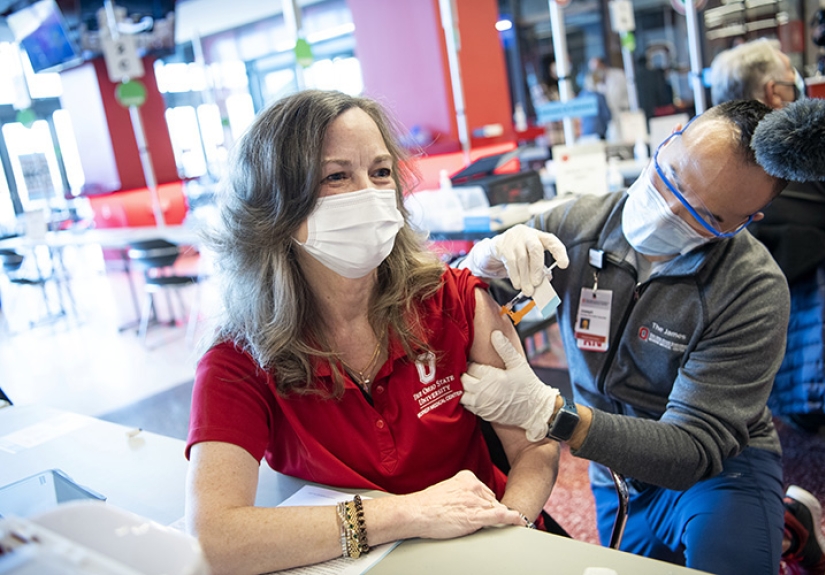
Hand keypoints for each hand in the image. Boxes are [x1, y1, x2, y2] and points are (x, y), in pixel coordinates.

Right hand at [402, 470, 521, 538]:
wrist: (416, 512)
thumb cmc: (427, 505)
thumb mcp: (448, 489)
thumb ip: (463, 492)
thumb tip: (470, 502)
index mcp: (467, 477)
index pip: (485, 491)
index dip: (484, 504)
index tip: (483, 510)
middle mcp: (474, 487)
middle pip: (491, 501)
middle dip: (488, 511)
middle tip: (473, 519)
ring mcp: (476, 501)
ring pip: (495, 510)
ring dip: (495, 519)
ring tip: (482, 524)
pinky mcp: (476, 516)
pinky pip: (499, 516)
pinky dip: (511, 519)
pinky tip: (519, 521)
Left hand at [461, 330, 558, 441]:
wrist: (535, 410)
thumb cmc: (528, 386)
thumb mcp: (518, 364)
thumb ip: (505, 348)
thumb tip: (495, 334)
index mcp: (491, 377)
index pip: (471, 366)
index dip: (472, 363)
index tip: (475, 362)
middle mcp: (483, 392)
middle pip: (463, 379)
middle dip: (464, 373)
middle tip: (471, 371)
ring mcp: (481, 404)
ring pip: (461, 394)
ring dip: (463, 387)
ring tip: (470, 382)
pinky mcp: (482, 414)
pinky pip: (466, 405)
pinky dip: (466, 398)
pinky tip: (472, 393)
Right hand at [462, 224, 568, 295]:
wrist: (497, 246)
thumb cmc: (520, 252)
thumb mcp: (532, 257)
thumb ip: (540, 267)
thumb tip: (546, 279)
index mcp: (539, 236)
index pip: (552, 241)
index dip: (559, 252)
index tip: (563, 265)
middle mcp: (528, 235)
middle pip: (535, 249)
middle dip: (537, 268)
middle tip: (537, 283)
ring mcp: (514, 240)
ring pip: (521, 259)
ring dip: (525, 277)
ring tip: (528, 290)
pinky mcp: (503, 247)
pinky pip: (510, 263)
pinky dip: (515, 276)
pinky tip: (518, 285)